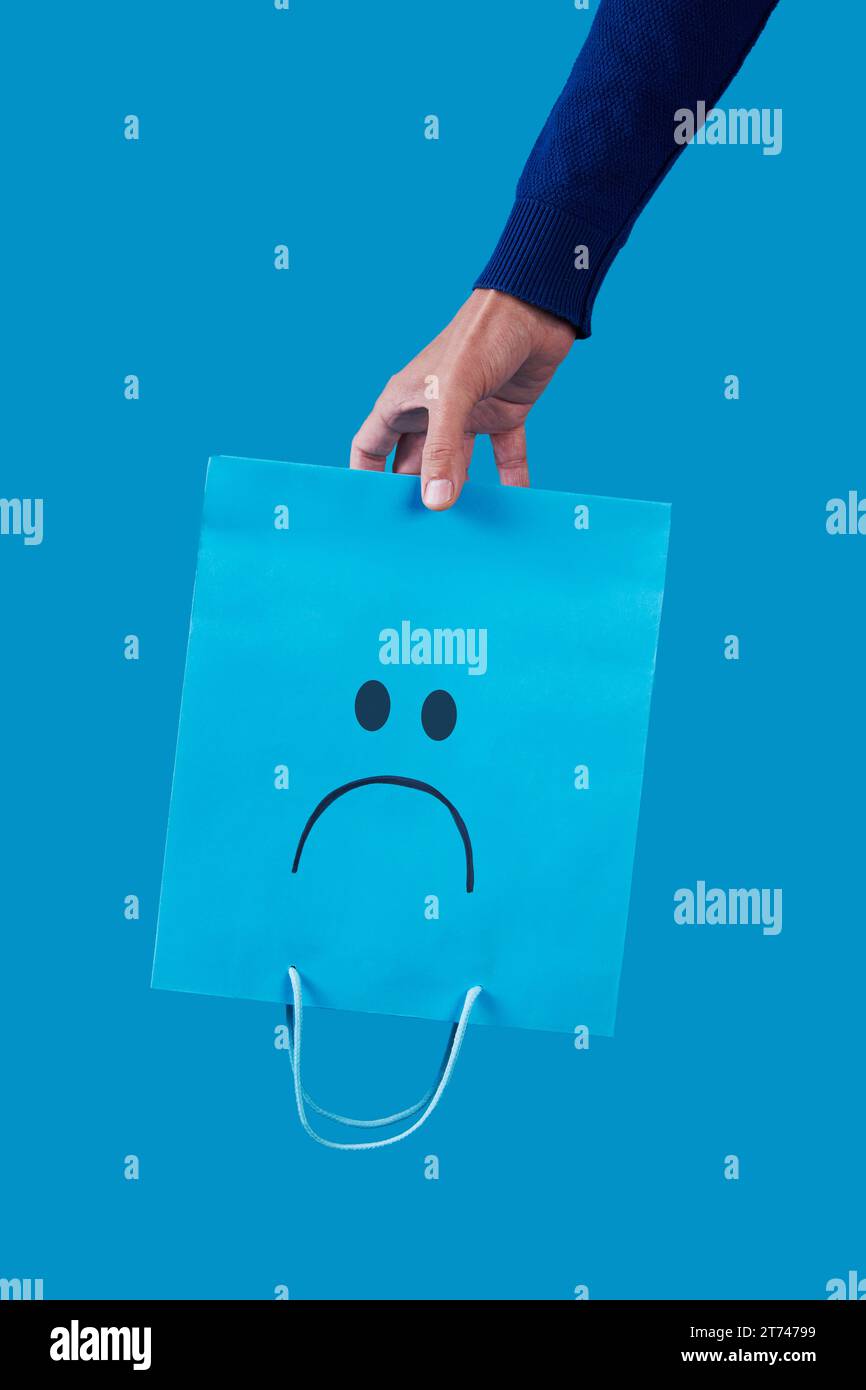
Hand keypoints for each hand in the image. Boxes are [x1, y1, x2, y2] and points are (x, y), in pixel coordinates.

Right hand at [349, 289, 574, 509]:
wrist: (536, 305)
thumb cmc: (481, 336)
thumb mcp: (452, 396)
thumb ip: (442, 451)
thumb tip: (435, 504)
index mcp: (404, 401)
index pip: (370, 447)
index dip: (365, 479)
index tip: (368, 515)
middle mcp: (432, 411)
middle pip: (414, 465)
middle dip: (415, 497)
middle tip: (417, 538)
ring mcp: (468, 414)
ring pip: (457, 465)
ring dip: (460, 493)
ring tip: (461, 531)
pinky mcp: (504, 414)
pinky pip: (504, 457)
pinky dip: (510, 480)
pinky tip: (515, 508)